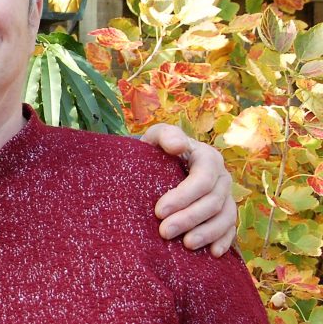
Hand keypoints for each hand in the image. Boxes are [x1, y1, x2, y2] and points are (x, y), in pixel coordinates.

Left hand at [140, 123, 236, 256]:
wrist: (163, 162)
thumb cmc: (159, 149)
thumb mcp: (158, 136)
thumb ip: (166, 136)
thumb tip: (178, 146)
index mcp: (208, 158)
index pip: (202, 179)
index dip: (183, 197)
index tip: (158, 211)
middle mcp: (222, 178)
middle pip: (213, 201)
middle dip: (189, 219)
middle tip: (164, 232)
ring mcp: (227, 196)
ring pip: (225, 217)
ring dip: (207, 233)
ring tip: (186, 244)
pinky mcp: (226, 213)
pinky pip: (231, 229)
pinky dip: (224, 241)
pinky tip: (213, 253)